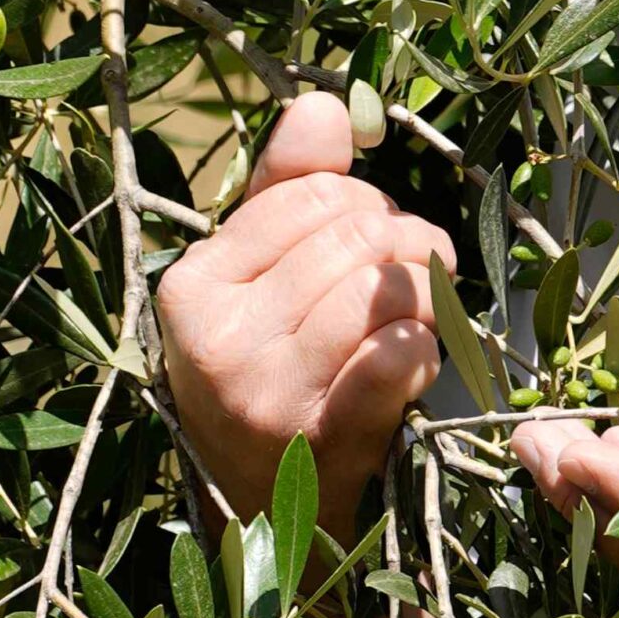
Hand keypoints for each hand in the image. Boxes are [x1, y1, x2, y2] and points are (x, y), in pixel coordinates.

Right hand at [158, 91, 456, 541]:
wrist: (265, 513)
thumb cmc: (269, 372)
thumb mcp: (258, 281)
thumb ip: (287, 189)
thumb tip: (324, 104)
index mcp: (193, 286)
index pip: (314, 196)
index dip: (362, 205)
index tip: (366, 239)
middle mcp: (216, 339)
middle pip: (358, 234)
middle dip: (403, 244)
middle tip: (407, 275)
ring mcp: (263, 393)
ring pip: (385, 285)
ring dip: (425, 291)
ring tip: (417, 313)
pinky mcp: (319, 437)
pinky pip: (398, 351)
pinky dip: (424, 345)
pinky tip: (413, 358)